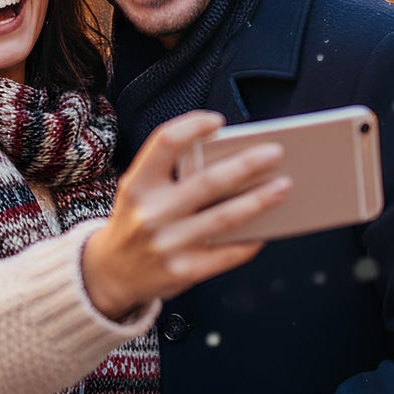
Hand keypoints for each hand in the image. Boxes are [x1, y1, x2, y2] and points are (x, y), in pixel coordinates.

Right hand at [82, 110, 289, 317]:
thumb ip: (172, 176)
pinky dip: (251, 239)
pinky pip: (227, 253)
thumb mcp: (139, 192)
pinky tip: (267, 229)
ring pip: (224, 218)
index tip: (219, 121)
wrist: (109, 272)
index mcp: (137, 184)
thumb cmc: (137, 221)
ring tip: (283, 186)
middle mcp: (151, 212)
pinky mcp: (183, 271)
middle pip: (207, 182)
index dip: (193, 126)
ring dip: (259, 200)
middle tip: (275, 152)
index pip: (166, 142)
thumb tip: (232, 161)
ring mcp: (167, 244)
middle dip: (246, 165)